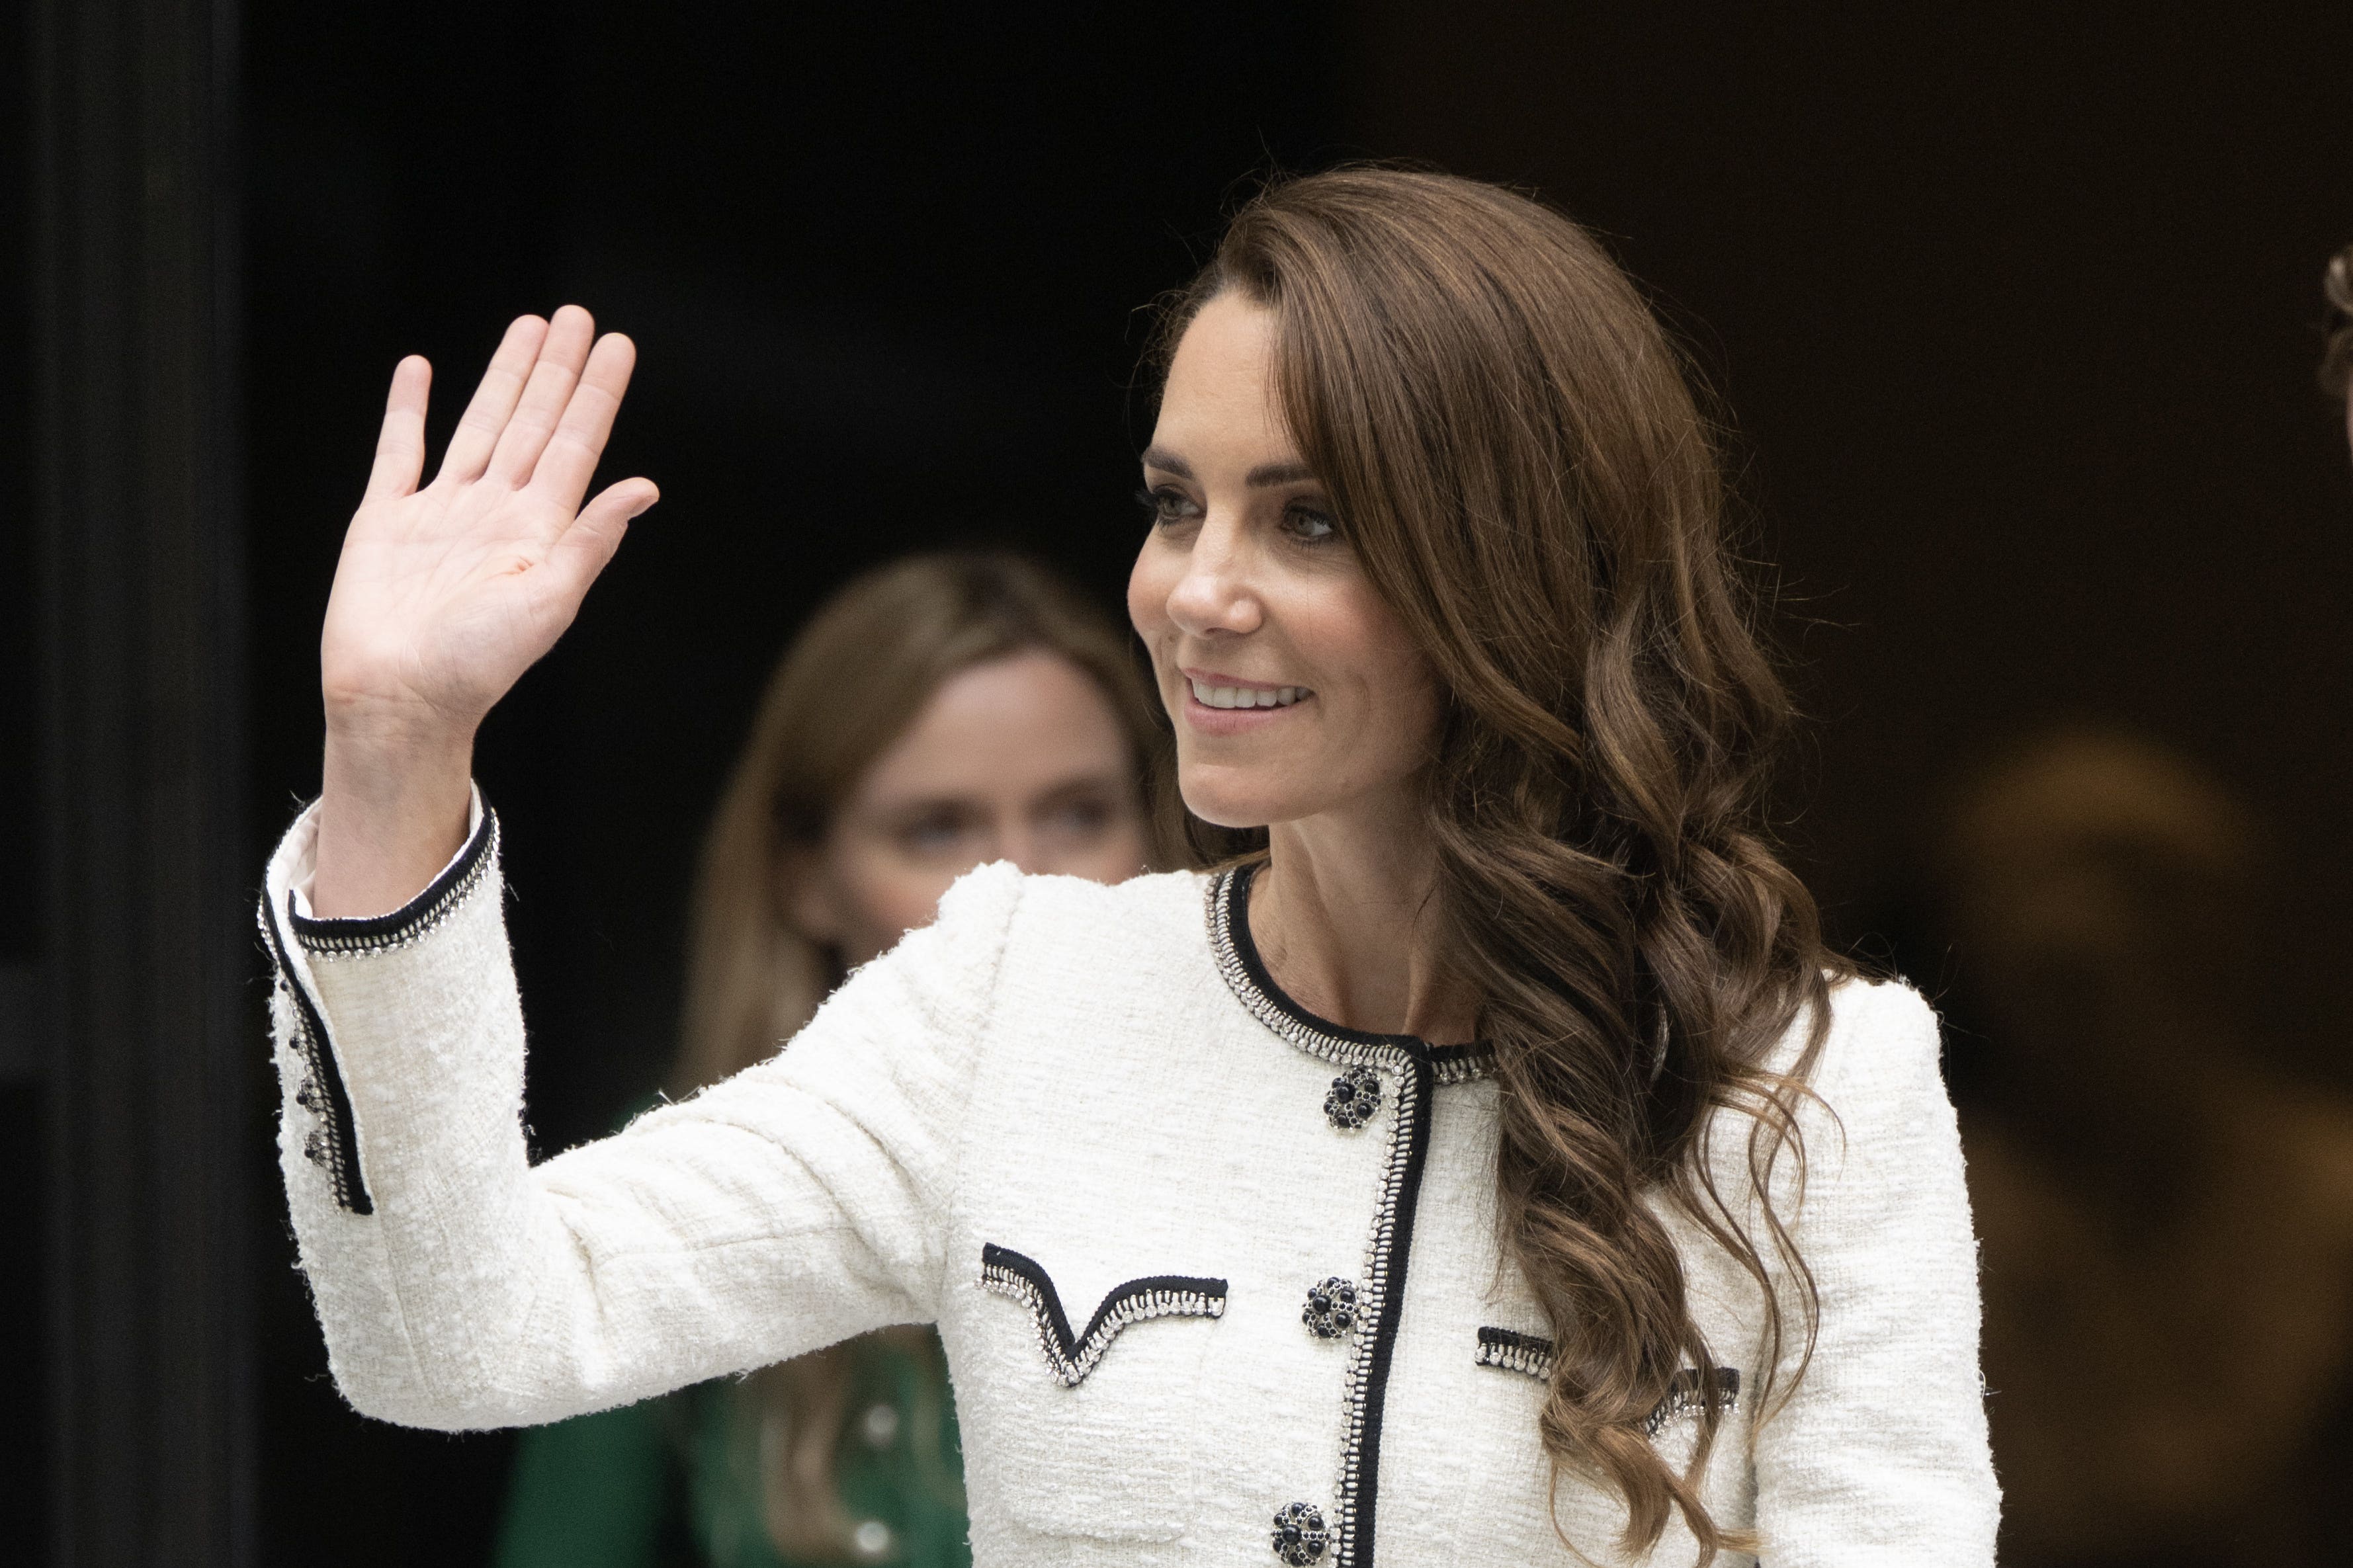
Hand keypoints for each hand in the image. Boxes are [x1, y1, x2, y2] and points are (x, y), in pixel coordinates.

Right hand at [311, 306, 656, 915]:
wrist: (398, 699)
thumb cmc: (477, 665)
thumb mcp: (549, 602)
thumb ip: (592, 540)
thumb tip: (645, 487)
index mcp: (539, 530)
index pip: (577, 443)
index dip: (596, 393)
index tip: (616, 344)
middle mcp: (495, 513)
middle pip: (534, 422)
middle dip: (556, 369)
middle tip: (577, 315)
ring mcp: (440, 513)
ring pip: (479, 425)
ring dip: (504, 377)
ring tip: (527, 326)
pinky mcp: (384, 521)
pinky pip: (398, 453)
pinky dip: (407, 410)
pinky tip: (419, 369)